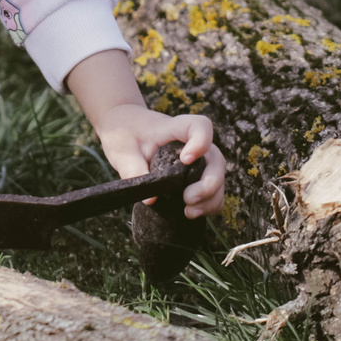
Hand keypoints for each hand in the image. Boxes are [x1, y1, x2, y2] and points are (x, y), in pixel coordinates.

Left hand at [92, 102, 227, 217]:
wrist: (123, 130)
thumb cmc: (124, 134)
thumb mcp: (122, 150)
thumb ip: (133, 170)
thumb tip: (151, 200)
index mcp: (175, 128)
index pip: (200, 127)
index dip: (201, 142)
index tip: (185, 160)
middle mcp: (192, 143)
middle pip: (215, 159)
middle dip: (209, 183)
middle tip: (188, 199)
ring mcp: (197, 160)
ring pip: (218, 177)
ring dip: (211, 198)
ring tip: (189, 212)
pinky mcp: (195, 175)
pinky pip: (213, 191)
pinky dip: (210, 204)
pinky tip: (194, 213)